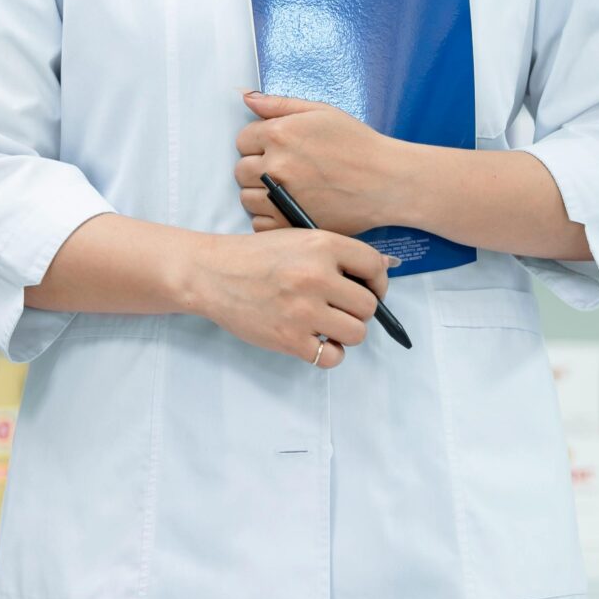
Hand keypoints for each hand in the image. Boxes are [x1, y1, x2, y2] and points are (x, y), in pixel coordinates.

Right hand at [188, 228, 391, 368]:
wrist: (212, 274)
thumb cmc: (256, 256)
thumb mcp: (298, 240)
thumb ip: (339, 254)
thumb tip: (387, 267)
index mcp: (321, 245)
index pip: (374, 266)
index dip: (378, 281)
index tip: (369, 288)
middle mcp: (316, 276)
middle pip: (368, 305)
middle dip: (358, 309)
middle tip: (340, 307)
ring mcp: (303, 310)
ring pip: (357, 333)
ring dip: (346, 332)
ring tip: (327, 324)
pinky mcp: (289, 339)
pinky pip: (332, 357)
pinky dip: (329, 353)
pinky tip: (317, 340)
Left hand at [235, 92, 398, 235]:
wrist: (386, 182)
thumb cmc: (358, 144)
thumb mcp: (322, 112)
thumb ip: (280, 104)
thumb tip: (246, 97)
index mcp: (279, 134)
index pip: (242, 140)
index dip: (258, 143)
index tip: (278, 149)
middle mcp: (275, 166)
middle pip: (241, 170)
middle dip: (257, 168)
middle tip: (285, 170)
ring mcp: (279, 197)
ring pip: (247, 198)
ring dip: (260, 194)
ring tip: (288, 189)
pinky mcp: (289, 223)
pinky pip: (259, 223)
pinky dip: (269, 217)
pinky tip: (289, 207)